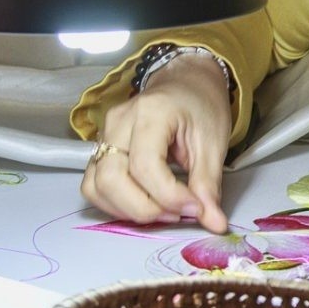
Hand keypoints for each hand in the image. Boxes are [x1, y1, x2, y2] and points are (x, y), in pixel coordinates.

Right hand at [80, 54, 232, 232]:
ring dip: (127, 210)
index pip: (145, 165)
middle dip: (145, 208)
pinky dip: (115, 204)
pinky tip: (144, 205)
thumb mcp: (213, 143)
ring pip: (96, 186)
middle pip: (111, 178)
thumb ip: (209, 185)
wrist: (187, 84)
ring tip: (163, 212)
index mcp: (150, 112)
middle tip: (178, 214)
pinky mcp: (100, 149)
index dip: (169, 196)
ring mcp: (104, 134)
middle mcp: (119, 122)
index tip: (195, 209)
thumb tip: (214, 223)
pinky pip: (94, 185)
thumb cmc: (201, 107)